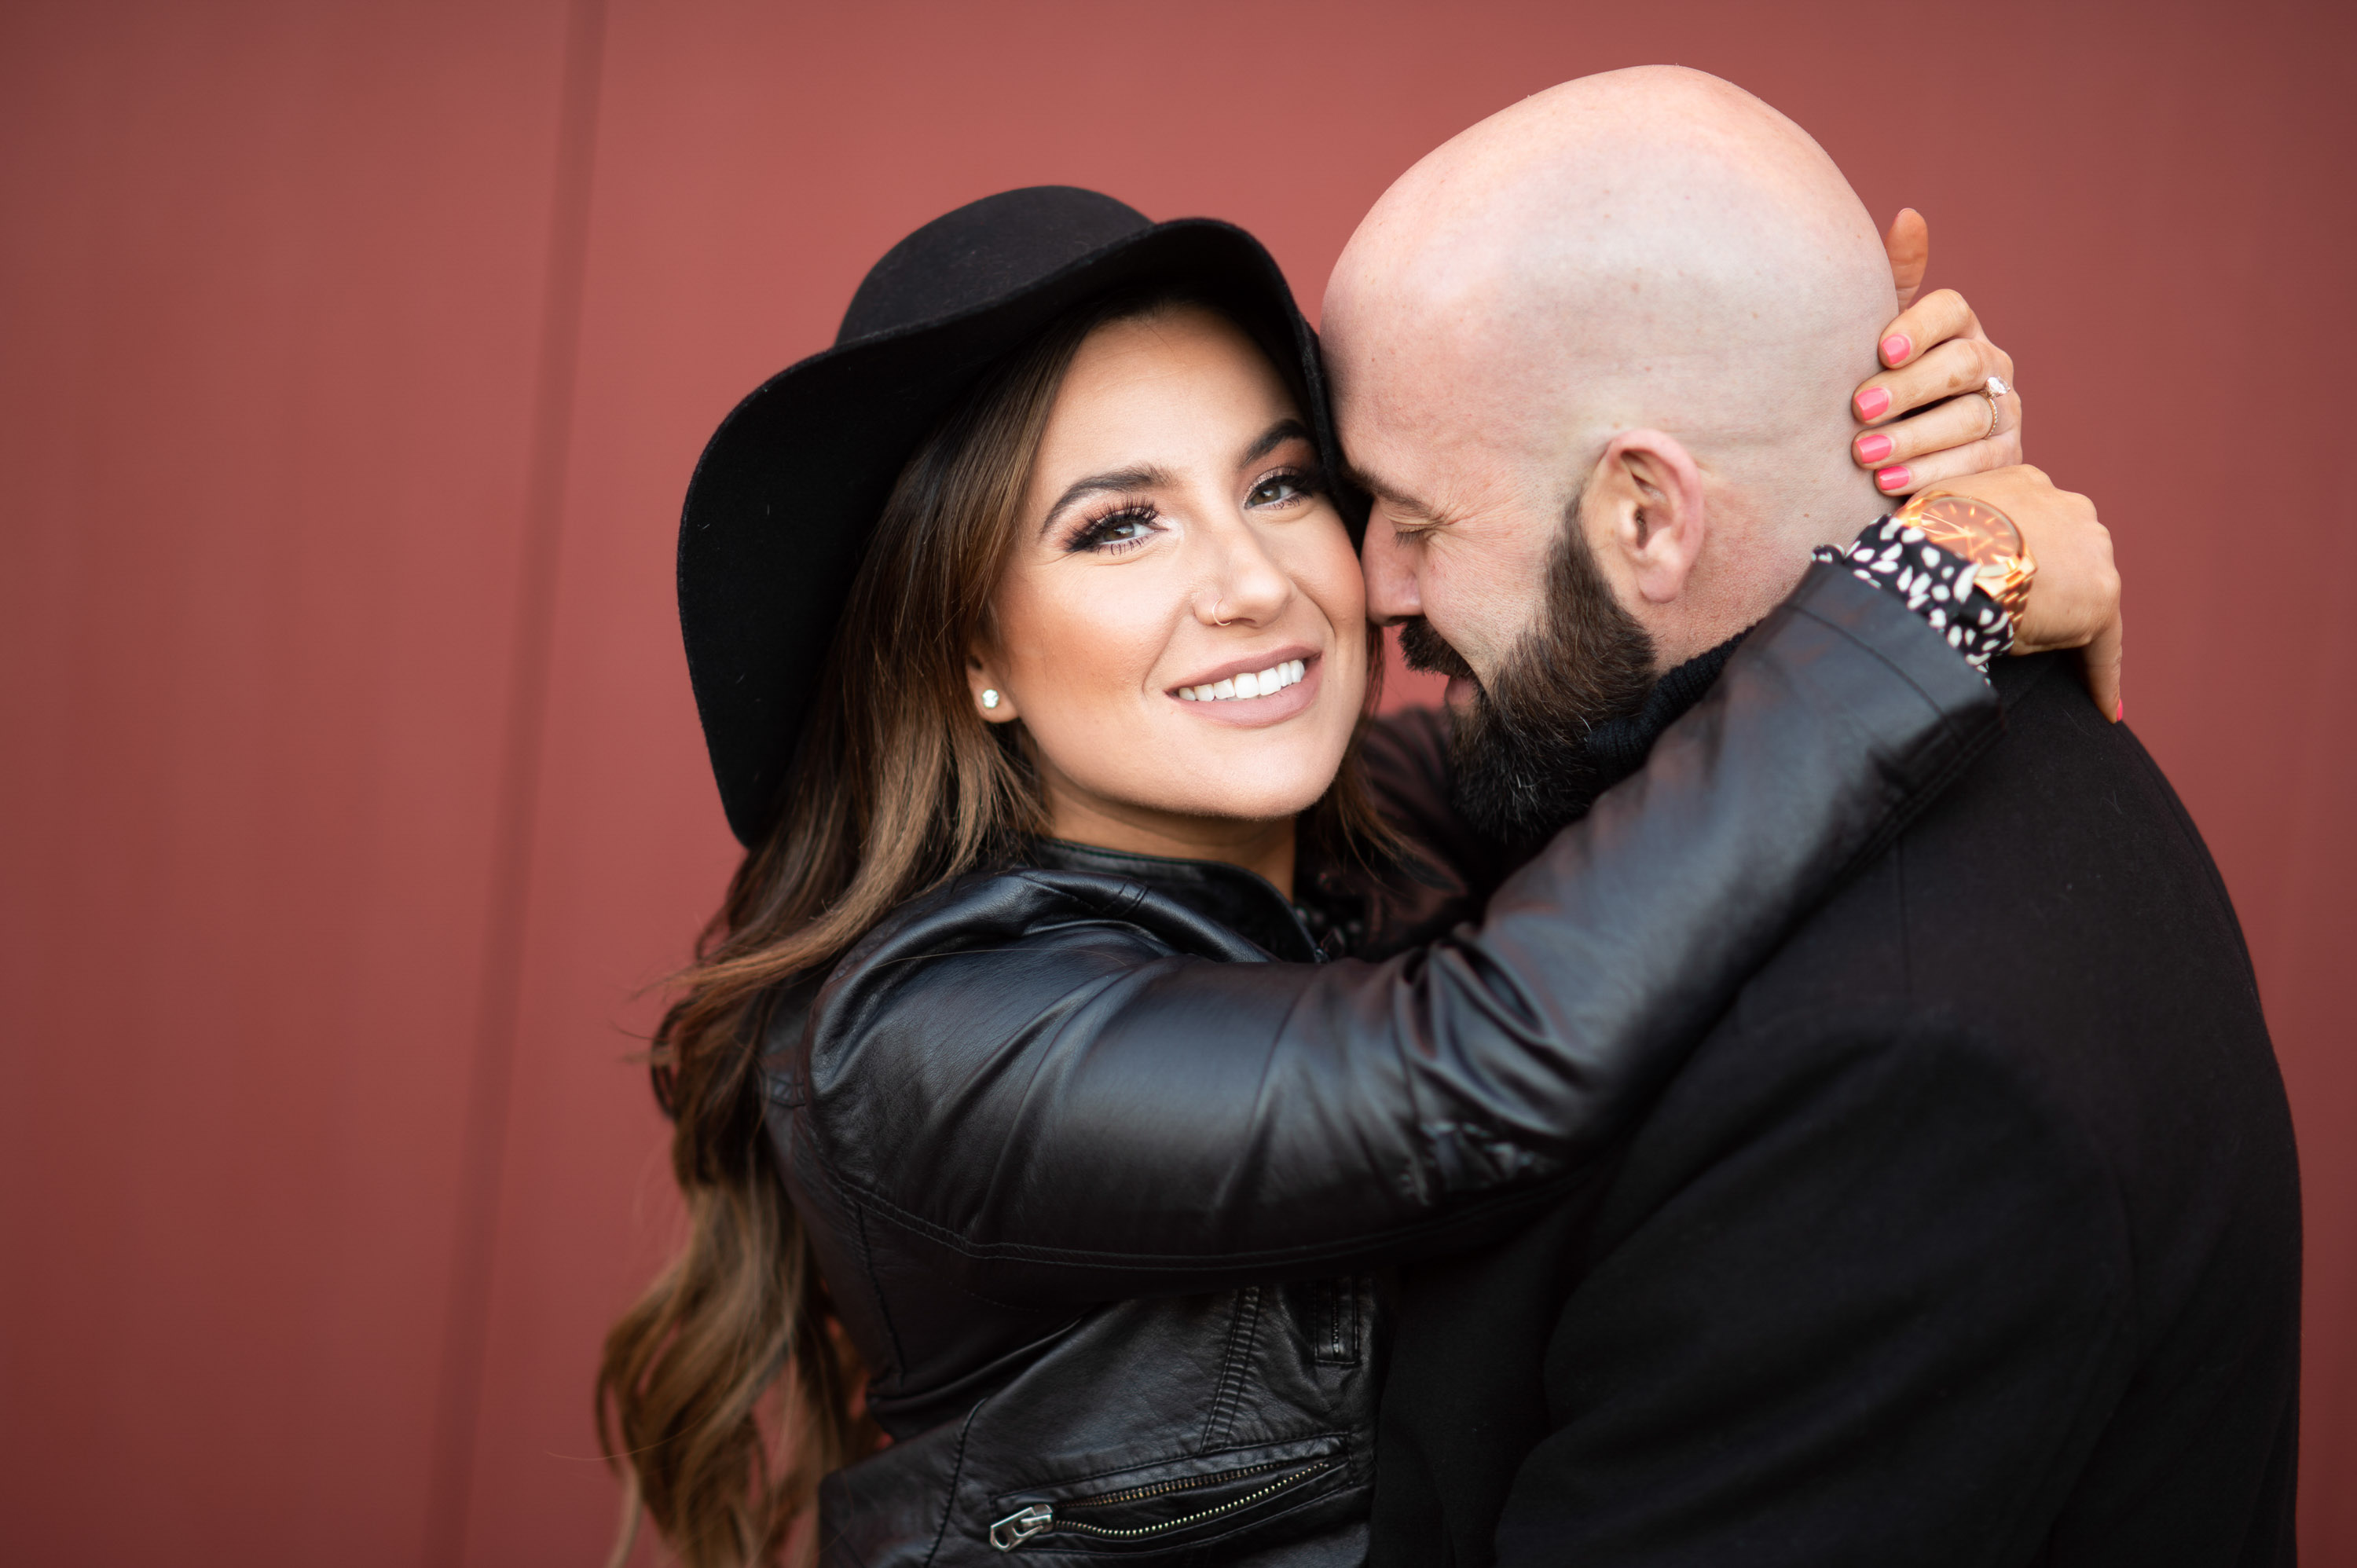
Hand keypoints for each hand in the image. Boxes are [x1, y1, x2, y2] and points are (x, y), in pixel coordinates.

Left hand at [1850, 210, 2021, 499]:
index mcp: (1956, 326)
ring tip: (1864, 456)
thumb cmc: (1881, 386)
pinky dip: (1930, 473)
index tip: (1880, 351)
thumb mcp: (1876, 338)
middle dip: (1908, 389)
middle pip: (1960, 366)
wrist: (1901, 455)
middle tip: (1858, 410)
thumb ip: (1894, 285)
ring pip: (1969, 417)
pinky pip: (1977, 464)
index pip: (1949, 311)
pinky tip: (1888, 484)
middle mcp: (1989, 362)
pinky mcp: (2006, 456)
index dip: (1917, 327)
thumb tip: (1908, 215)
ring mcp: (2003, 409)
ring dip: (1913, 438)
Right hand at [1930, 466, 2122, 720]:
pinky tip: (2104, 707)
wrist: (1943, 555)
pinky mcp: (2102, 595)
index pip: (2034, 526)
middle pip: (2068, 556)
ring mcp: (2092, 549)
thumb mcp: (1937, 519)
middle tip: (2025, 625)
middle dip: (2051, 587)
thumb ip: (1958, 531)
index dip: (2027, 556)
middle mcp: (2070, 507)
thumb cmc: (1923, 541)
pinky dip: (2101, 675)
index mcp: (2026, 484)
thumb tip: (1946, 559)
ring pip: (2083, 596)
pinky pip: (2103, 644)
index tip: (2024, 580)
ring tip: (2056, 675)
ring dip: (2064, 628)